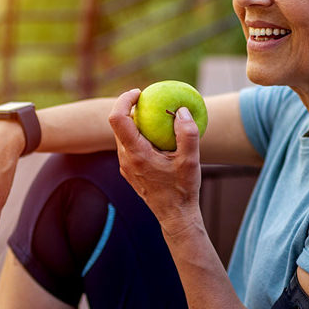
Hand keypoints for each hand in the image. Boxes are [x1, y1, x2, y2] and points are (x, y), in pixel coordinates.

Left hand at [107, 89, 202, 234]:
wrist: (175, 216)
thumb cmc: (183, 189)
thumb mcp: (191, 161)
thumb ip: (187, 134)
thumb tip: (181, 110)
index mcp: (136, 154)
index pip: (118, 119)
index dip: (124, 100)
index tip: (139, 92)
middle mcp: (125, 159)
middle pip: (118, 125)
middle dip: (130, 108)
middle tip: (149, 100)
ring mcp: (126, 166)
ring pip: (123, 136)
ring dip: (135, 123)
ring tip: (155, 117)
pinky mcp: (130, 171)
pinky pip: (129, 146)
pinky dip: (139, 136)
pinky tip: (158, 137)